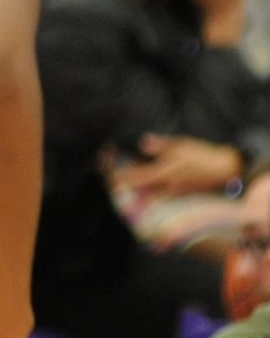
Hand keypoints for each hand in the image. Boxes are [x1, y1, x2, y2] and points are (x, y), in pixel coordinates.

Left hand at [112, 134, 241, 196]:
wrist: (227, 170)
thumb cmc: (203, 154)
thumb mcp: (181, 144)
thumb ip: (160, 145)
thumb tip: (143, 142)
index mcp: (163, 172)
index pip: (136, 176)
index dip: (121, 176)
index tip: (110, 175)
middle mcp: (166, 186)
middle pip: (139, 187)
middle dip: (126, 183)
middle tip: (113, 179)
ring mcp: (174, 192)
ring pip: (149, 191)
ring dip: (137, 187)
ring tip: (125, 181)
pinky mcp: (181, 195)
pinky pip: (160, 193)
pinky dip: (150, 189)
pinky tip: (147, 184)